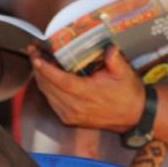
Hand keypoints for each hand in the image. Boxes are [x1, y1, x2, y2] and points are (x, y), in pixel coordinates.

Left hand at [28, 44, 144, 132]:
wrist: (133, 116)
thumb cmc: (128, 93)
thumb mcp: (124, 73)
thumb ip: (114, 59)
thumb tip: (108, 47)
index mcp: (88, 94)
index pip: (61, 81)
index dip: (47, 70)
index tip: (37, 57)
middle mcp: (76, 107)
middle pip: (49, 87)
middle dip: (38, 68)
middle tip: (33, 51)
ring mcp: (71, 115)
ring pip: (47, 94)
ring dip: (40, 77)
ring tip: (37, 60)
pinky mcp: (69, 119)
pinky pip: (51, 101)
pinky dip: (46, 88)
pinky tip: (46, 76)